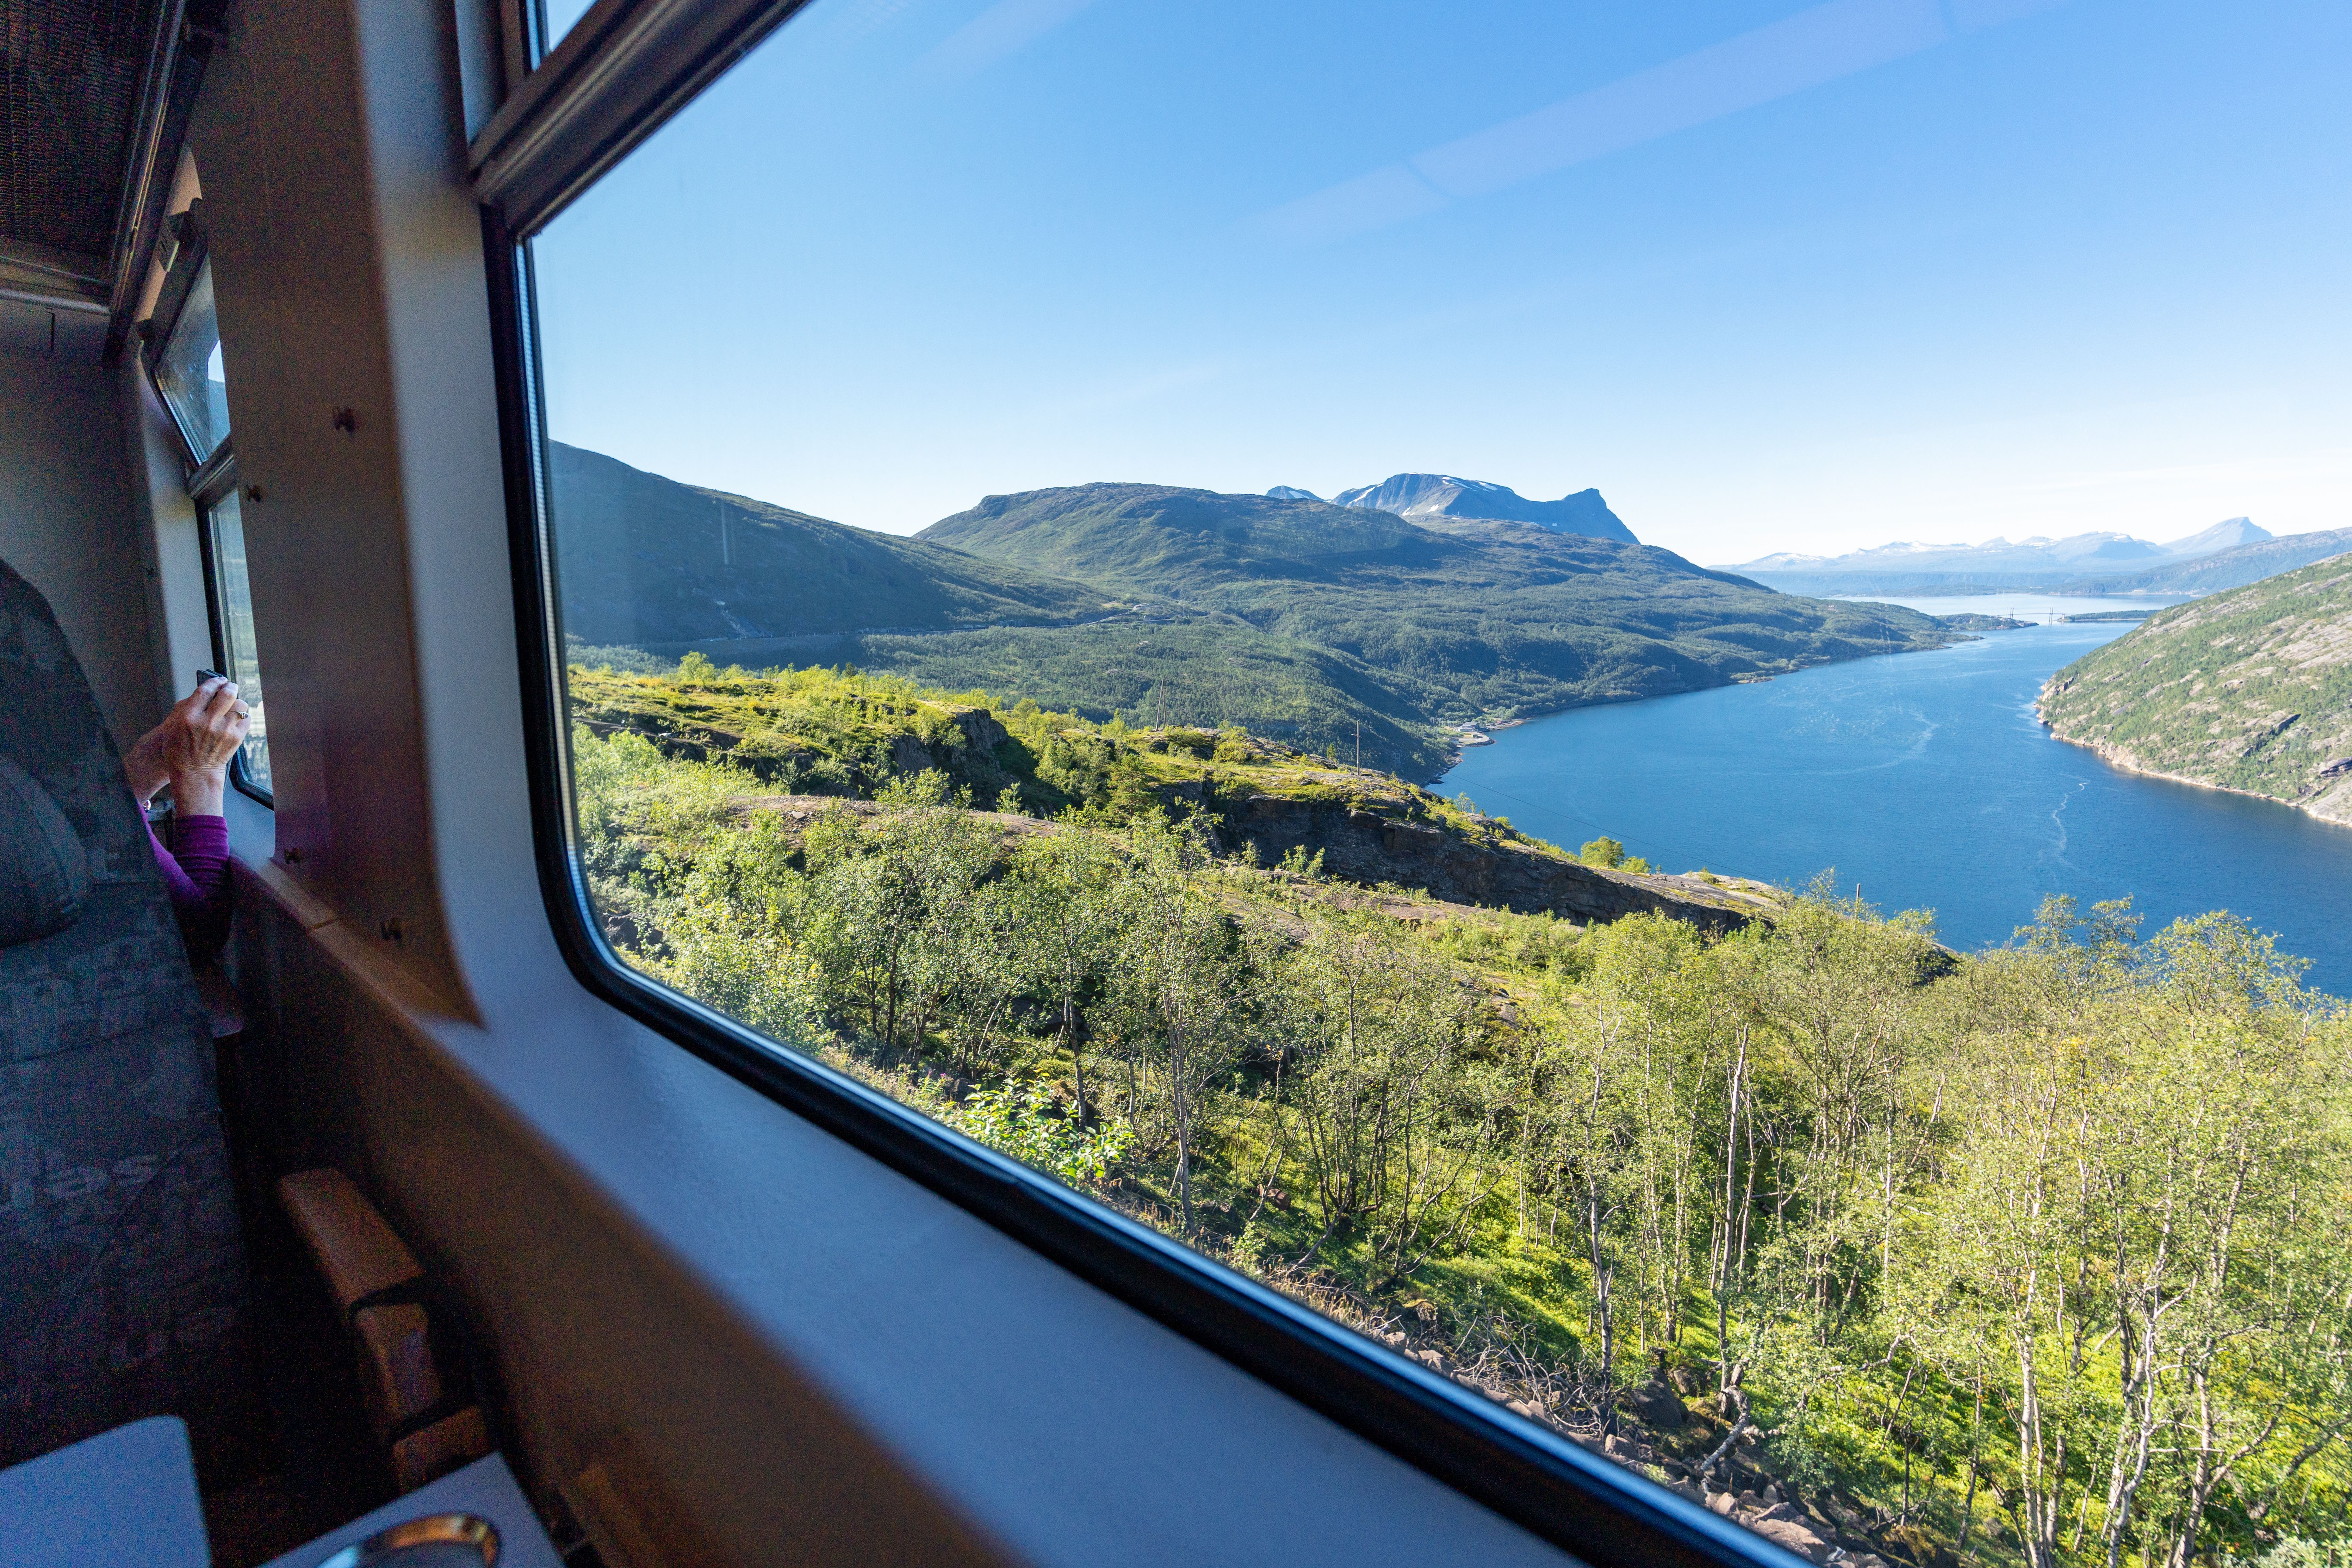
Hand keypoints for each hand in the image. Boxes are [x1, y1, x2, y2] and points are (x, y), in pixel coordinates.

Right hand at [148, 677, 251, 816]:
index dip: (214, 681)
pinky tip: (237, 717)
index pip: (205, 690)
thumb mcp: (173, 726)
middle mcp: (208, 722)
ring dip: (238, 702)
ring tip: (233, 705)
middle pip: (227, 694)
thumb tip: (207, 691)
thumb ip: (188, 707)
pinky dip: (243, 715)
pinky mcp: (236, 739)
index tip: (219, 680)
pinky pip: (246, 719)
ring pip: (240, 705)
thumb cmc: (180, 750)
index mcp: (189, 717)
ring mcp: (224, 731)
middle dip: (230, 687)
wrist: (194, 773)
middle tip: (230, 686)